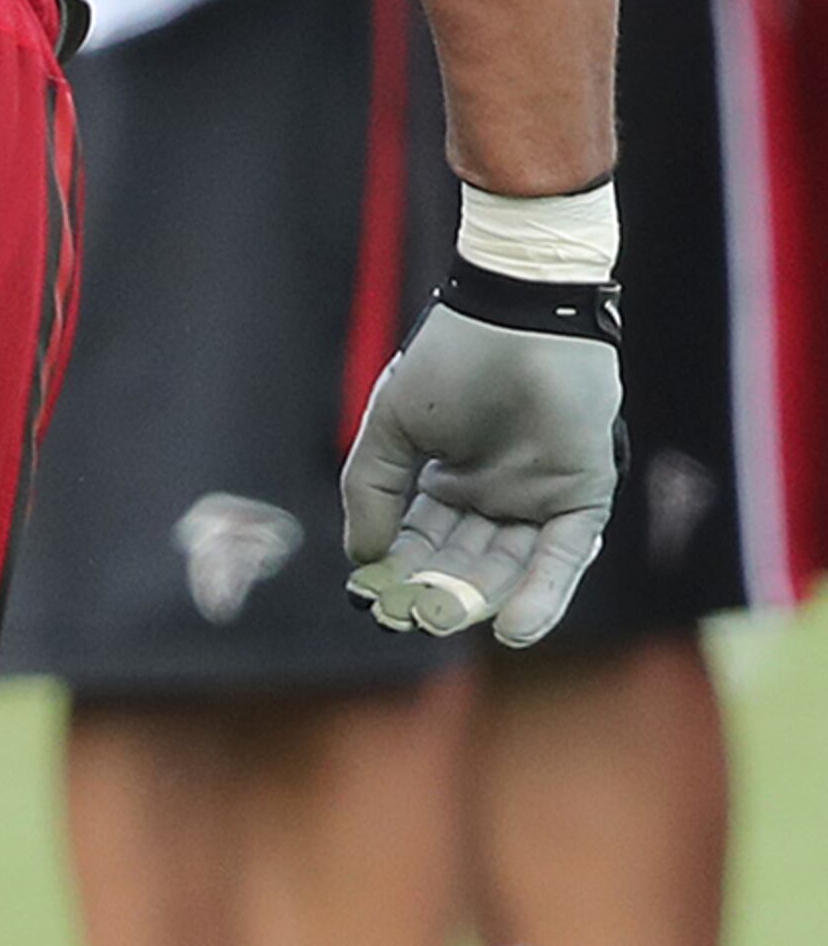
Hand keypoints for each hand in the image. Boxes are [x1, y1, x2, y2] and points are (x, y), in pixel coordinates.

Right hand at [340, 287, 620, 649]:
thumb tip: (362, 558)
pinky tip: (513, 629)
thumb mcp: (391, 427)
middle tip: (408, 618)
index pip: (421, 542)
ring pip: (510, 567)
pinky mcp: (582, 495)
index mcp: (448, 481)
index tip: (374, 601)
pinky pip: (563, 556)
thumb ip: (372, 489)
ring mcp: (539, 498)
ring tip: (445, 623)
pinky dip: (543, 594)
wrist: (518, 316)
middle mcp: (494, 497)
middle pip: (464, 562)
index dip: (398, 572)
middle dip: (436, 592)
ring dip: (482, 600)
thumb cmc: (450, 360)